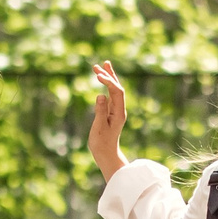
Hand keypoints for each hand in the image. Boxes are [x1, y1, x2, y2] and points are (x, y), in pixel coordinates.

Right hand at [86, 61, 126, 178]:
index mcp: (119, 113)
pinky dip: (106, 86)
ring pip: (114, 90)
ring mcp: (116, 110)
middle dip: (109, 75)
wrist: (106, 153)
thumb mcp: (99, 127)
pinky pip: (110, 95)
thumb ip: (100, 111)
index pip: (117, 92)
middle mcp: (120, 109)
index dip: (109, 82)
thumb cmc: (101, 143)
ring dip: (108, 78)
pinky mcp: (111, 111)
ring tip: (102, 66)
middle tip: (99, 65)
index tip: (97, 76)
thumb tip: (100, 95)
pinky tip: (102, 80)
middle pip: (117, 88)